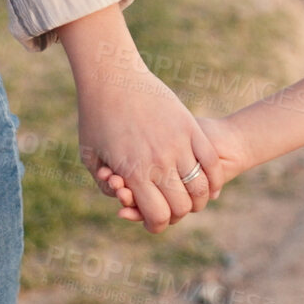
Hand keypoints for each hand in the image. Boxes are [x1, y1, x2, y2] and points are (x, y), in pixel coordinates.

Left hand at [72, 59, 224, 233]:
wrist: (114, 78)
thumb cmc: (96, 117)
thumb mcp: (90, 156)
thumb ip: (106, 184)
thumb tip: (124, 200)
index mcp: (132, 172)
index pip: (157, 215)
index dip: (157, 225)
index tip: (155, 222)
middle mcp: (158, 162)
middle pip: (181, 206)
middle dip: (178, 214)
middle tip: (173, 209)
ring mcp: (178, 144)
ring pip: (201, 186)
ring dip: (199, 198)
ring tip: (193, 197)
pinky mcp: (191, 128)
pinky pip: (211, 161)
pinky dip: (214, 178)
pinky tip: (210, 182)